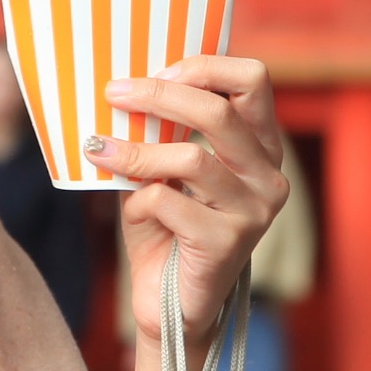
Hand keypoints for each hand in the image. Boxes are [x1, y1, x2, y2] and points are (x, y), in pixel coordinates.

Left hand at [86, 54, 287, 353]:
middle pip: (220, 110)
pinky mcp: (228, 243)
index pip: (253, 79)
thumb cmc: (164, 228)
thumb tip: (123, 87)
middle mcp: (268, 176)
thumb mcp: (164, 168)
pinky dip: (139, 199)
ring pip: (192, 157)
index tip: (156, 71)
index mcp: (259, 148)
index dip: (204, 66)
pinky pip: (169, 201)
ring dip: (137, 151)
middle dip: (159, 95)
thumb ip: (161, 130)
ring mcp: (255, 212)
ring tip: (102, 150)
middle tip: (114, 93)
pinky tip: (131, 210)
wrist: (168, 305)